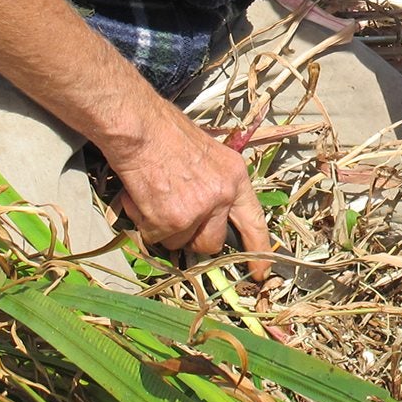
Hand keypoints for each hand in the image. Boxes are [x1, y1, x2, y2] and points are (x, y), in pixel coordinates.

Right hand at [108, 104, 273, 279]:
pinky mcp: (171, 220)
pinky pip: (156, 238)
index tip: (260, 273)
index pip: (254, 222)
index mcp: (235, 178)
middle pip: (211, 243)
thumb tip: (209, 216)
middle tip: (176, 219)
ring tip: (156, 196)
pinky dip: (145, 223)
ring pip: (180, 243)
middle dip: (193, 239)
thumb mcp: (209, 155)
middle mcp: (222, 196)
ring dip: (165, 229)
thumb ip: (215, 185)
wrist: (142, 129)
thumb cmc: (168, 134)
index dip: (258, 252)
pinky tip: (143, 197)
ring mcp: (197, 210)